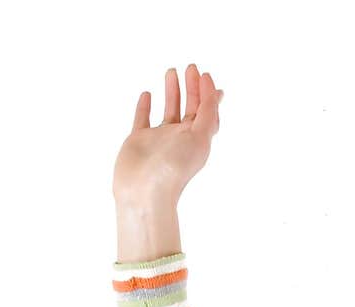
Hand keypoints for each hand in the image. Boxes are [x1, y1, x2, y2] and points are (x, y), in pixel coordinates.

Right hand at [113, 63, 223, 204]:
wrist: (144, 191)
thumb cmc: (173, 168)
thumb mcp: (200, 137)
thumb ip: (208, 113)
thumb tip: (216, 92)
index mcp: (197, 140)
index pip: (207, 112)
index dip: (208, 93)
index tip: (205, 75)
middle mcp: (179, 139)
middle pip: (190, 108)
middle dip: (192, 87)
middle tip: (191, 67)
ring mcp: (158, 139)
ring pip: (168, 110)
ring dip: (172, 91)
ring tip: (171, 71)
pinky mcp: (138, 140)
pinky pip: (142, 119)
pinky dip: (145, 106)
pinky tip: (147, 94)